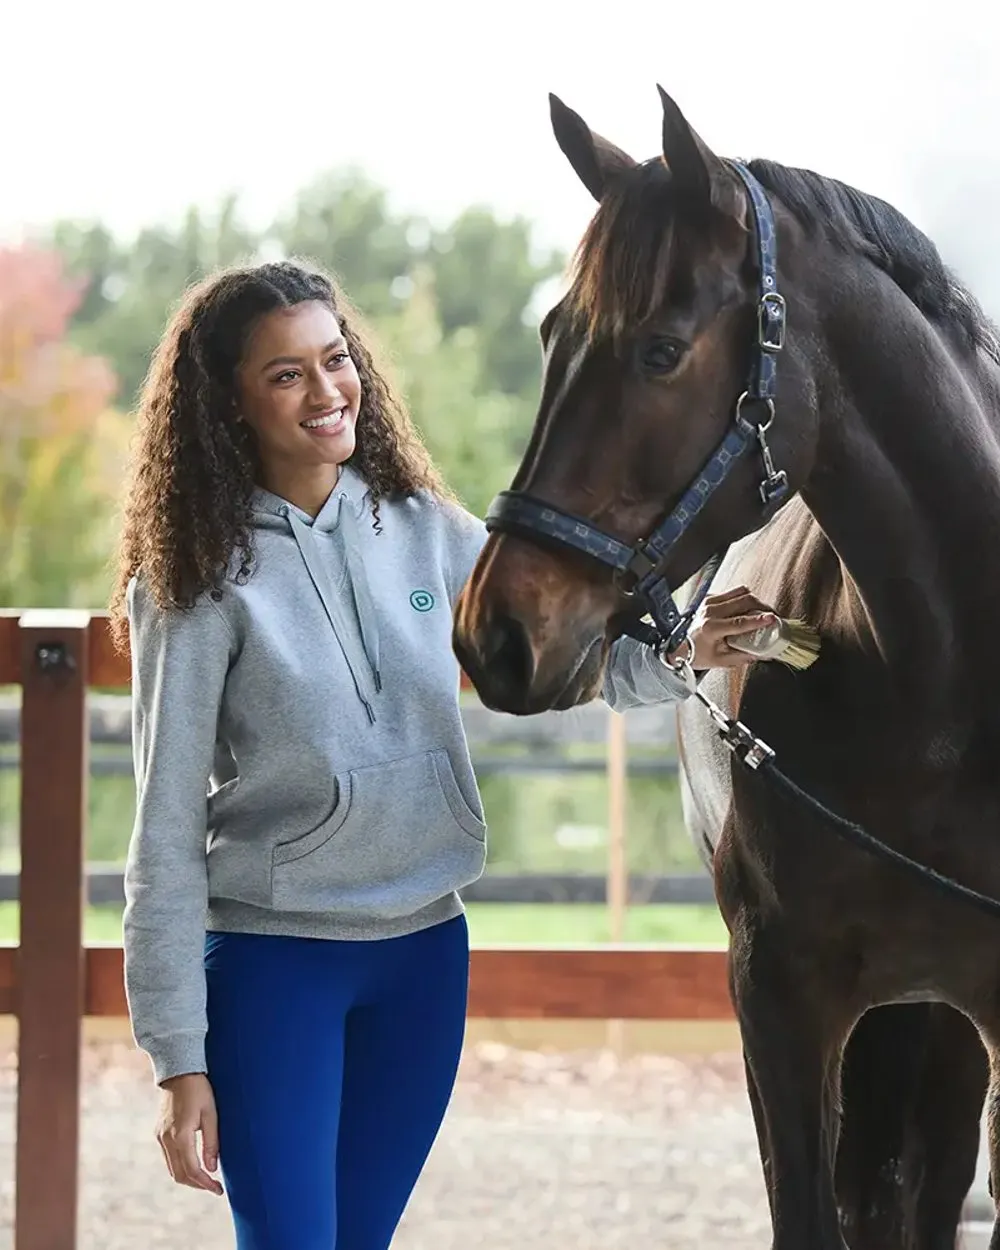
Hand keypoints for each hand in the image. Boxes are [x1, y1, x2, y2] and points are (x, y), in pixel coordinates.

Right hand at [156, 1072, 222, 1195]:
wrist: (179, 1072)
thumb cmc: (199, 1090)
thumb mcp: (211, 1113)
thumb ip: (211, 1142)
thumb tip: (212, 1168)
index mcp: (180, 1135)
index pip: (192, 1170)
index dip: (206, 1183)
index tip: (218, 1190)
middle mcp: (167, 1139)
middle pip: (180, 1174)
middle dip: (197, 1184)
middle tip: (214, 1186)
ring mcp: (160, 1137)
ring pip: (173, 1169)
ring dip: (189, 1178)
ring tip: (207, 1178)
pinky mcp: (159, 1134)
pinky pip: (169, 1159)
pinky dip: (181, 1167)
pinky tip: (194, 1164)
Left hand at [670, 586, 777, 669]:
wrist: (677, 645)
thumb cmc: (696, 653)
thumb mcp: (720, 660)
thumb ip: (743, 656)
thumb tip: (763, 654)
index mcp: (711, 628)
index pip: (740, 622)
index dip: (759, 620)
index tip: (772, 619)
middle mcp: (709, 611)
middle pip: (744, 600)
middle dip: (762, 607)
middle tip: (771, 615)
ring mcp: (708, 602)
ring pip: (740, 592)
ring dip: (754, 600)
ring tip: (761, 611)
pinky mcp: (709, 597)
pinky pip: (731, 592)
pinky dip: (742, 599)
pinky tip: (744, 609)